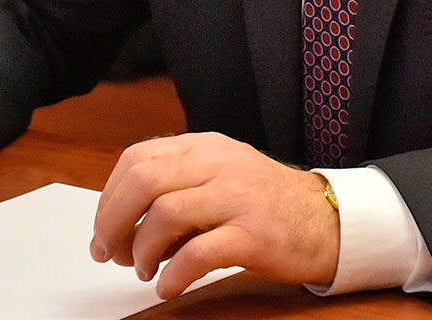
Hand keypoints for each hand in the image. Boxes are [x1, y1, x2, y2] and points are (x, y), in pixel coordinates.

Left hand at [89, 132, 339, 299]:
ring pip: (166, 214)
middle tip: (110, 253)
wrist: (327, 221)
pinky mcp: (254, 235)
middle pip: (144, 182)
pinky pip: (199, 253)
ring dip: (142, 250)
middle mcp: (219, 164)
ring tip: (144, 270)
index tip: (104, 229)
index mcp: (204, 147)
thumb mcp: (218, 175)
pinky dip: (173, 274)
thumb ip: (174, 186)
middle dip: (114, 222)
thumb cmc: (264, 203)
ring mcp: (238, 197)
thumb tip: (118, 223)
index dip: (110, 197)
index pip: (138, 158)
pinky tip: (168, 285)